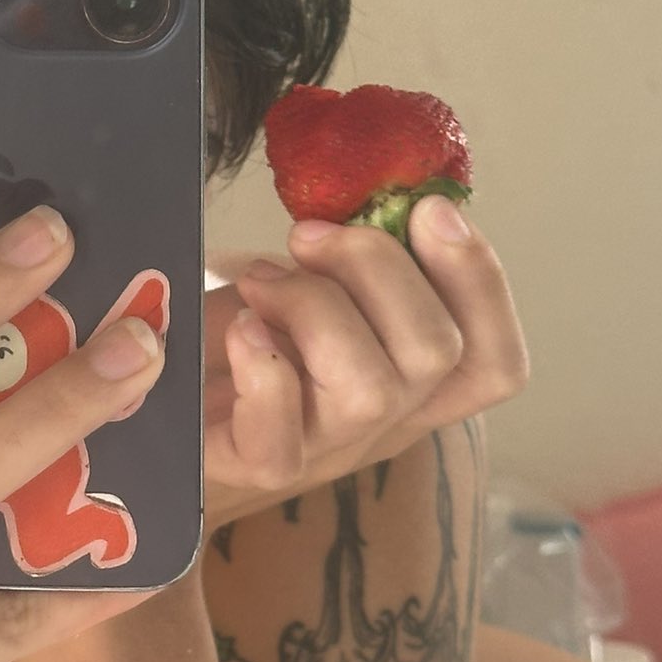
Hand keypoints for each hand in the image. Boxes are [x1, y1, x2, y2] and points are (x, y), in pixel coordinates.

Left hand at [199, 195, 529, 531]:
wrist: (164, 397)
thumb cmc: (240, 330)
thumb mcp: (306, 280)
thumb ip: (352, 255)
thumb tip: (387, 196)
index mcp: (413, 379)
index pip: (496, 361)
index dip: (482, 281)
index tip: (430, 209)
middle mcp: (384, 422)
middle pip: (441, 354)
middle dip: (378, 265)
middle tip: (308, 237)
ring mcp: (324, 450)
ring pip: (371, 389)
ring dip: (314, 306)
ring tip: (261, 283)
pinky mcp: (253, 466)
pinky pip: (280, 439)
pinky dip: (261, 369)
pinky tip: (239, 328)